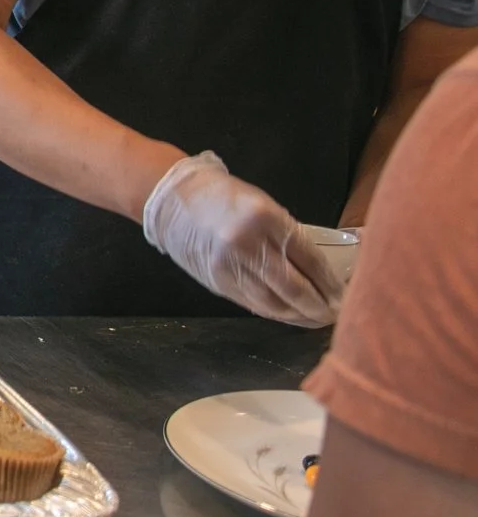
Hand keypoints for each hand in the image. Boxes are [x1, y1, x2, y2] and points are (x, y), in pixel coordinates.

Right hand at [142, 151, 345, 325]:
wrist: (171, 198)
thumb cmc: (224, 197)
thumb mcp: (263, 205)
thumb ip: (287, 235)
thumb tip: (318, 270)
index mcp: (266, 217)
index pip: (309, 259)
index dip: (330, 282)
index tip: (345, 294)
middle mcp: (248, 243)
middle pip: (294, 287)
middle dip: (320, 306)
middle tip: (336, 315)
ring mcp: (229, 264)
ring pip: (274, 302)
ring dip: (299, 316)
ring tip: (315, 320)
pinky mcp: (216, 280)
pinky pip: (252, 303)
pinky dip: (274, 313)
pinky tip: (288, 315)